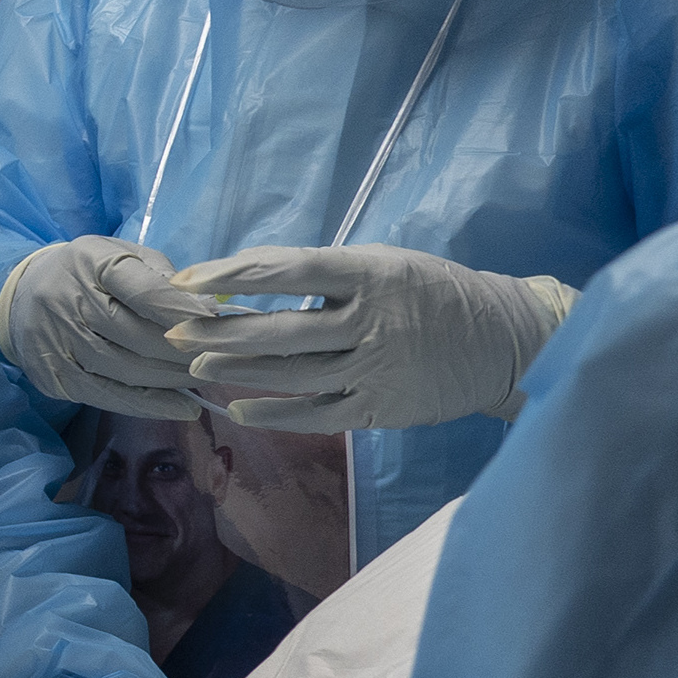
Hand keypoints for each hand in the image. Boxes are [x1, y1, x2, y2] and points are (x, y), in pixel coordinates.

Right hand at [0, 237, 208, 417]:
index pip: (144, 291)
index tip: (218, 326)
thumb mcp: (124, 255)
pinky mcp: (56, 376)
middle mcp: (71, 302)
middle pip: (139, 336)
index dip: (184, 313)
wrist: (21, 295)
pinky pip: (109, 396)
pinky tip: (182, 408)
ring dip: (173, 379)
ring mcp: (59, 343)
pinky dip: (150, 406)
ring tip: (206, 378)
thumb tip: (208, 311)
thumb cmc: (88, 273)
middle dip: (186, 351)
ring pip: (128, 369)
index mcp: (93, 263)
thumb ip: (164, 277)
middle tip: (221, 358)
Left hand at [165, 246, 576, 431]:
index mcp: (371, 274)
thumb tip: (245, 278)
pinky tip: (239, 407)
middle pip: (281, 330)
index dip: (232, 274)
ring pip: (292, 373)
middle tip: (173, 333)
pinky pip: (317, 414)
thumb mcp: (384, 263)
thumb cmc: (432, 292)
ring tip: (195, 364)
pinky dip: (275, 412)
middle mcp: (372, 321)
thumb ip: (323, 273)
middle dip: (219, 332)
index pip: (289, 269)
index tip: (187, 280)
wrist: (504, 340)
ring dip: (238, 370)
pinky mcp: (382, 407)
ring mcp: (377, 367)